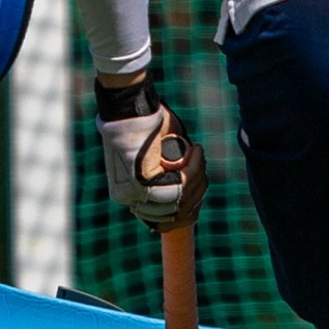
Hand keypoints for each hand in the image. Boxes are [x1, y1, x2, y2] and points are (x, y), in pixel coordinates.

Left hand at [97, 77, 206, 230]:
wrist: (129, 107)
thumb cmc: (148, 126)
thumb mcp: (165, 157)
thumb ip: (175, 177)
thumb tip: (192, 197)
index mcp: (131, 195)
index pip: (165, 221)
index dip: (188, 212)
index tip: (200, 195)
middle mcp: (129, 198)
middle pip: (176, 212)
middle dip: (197, 188)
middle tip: (199, 160)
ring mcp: (131, 192)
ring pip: (179, 200)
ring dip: (196, 176)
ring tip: (196, 153)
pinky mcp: (138, 183)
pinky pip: (177, 187)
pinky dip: (191, 170)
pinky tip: (193, 152)